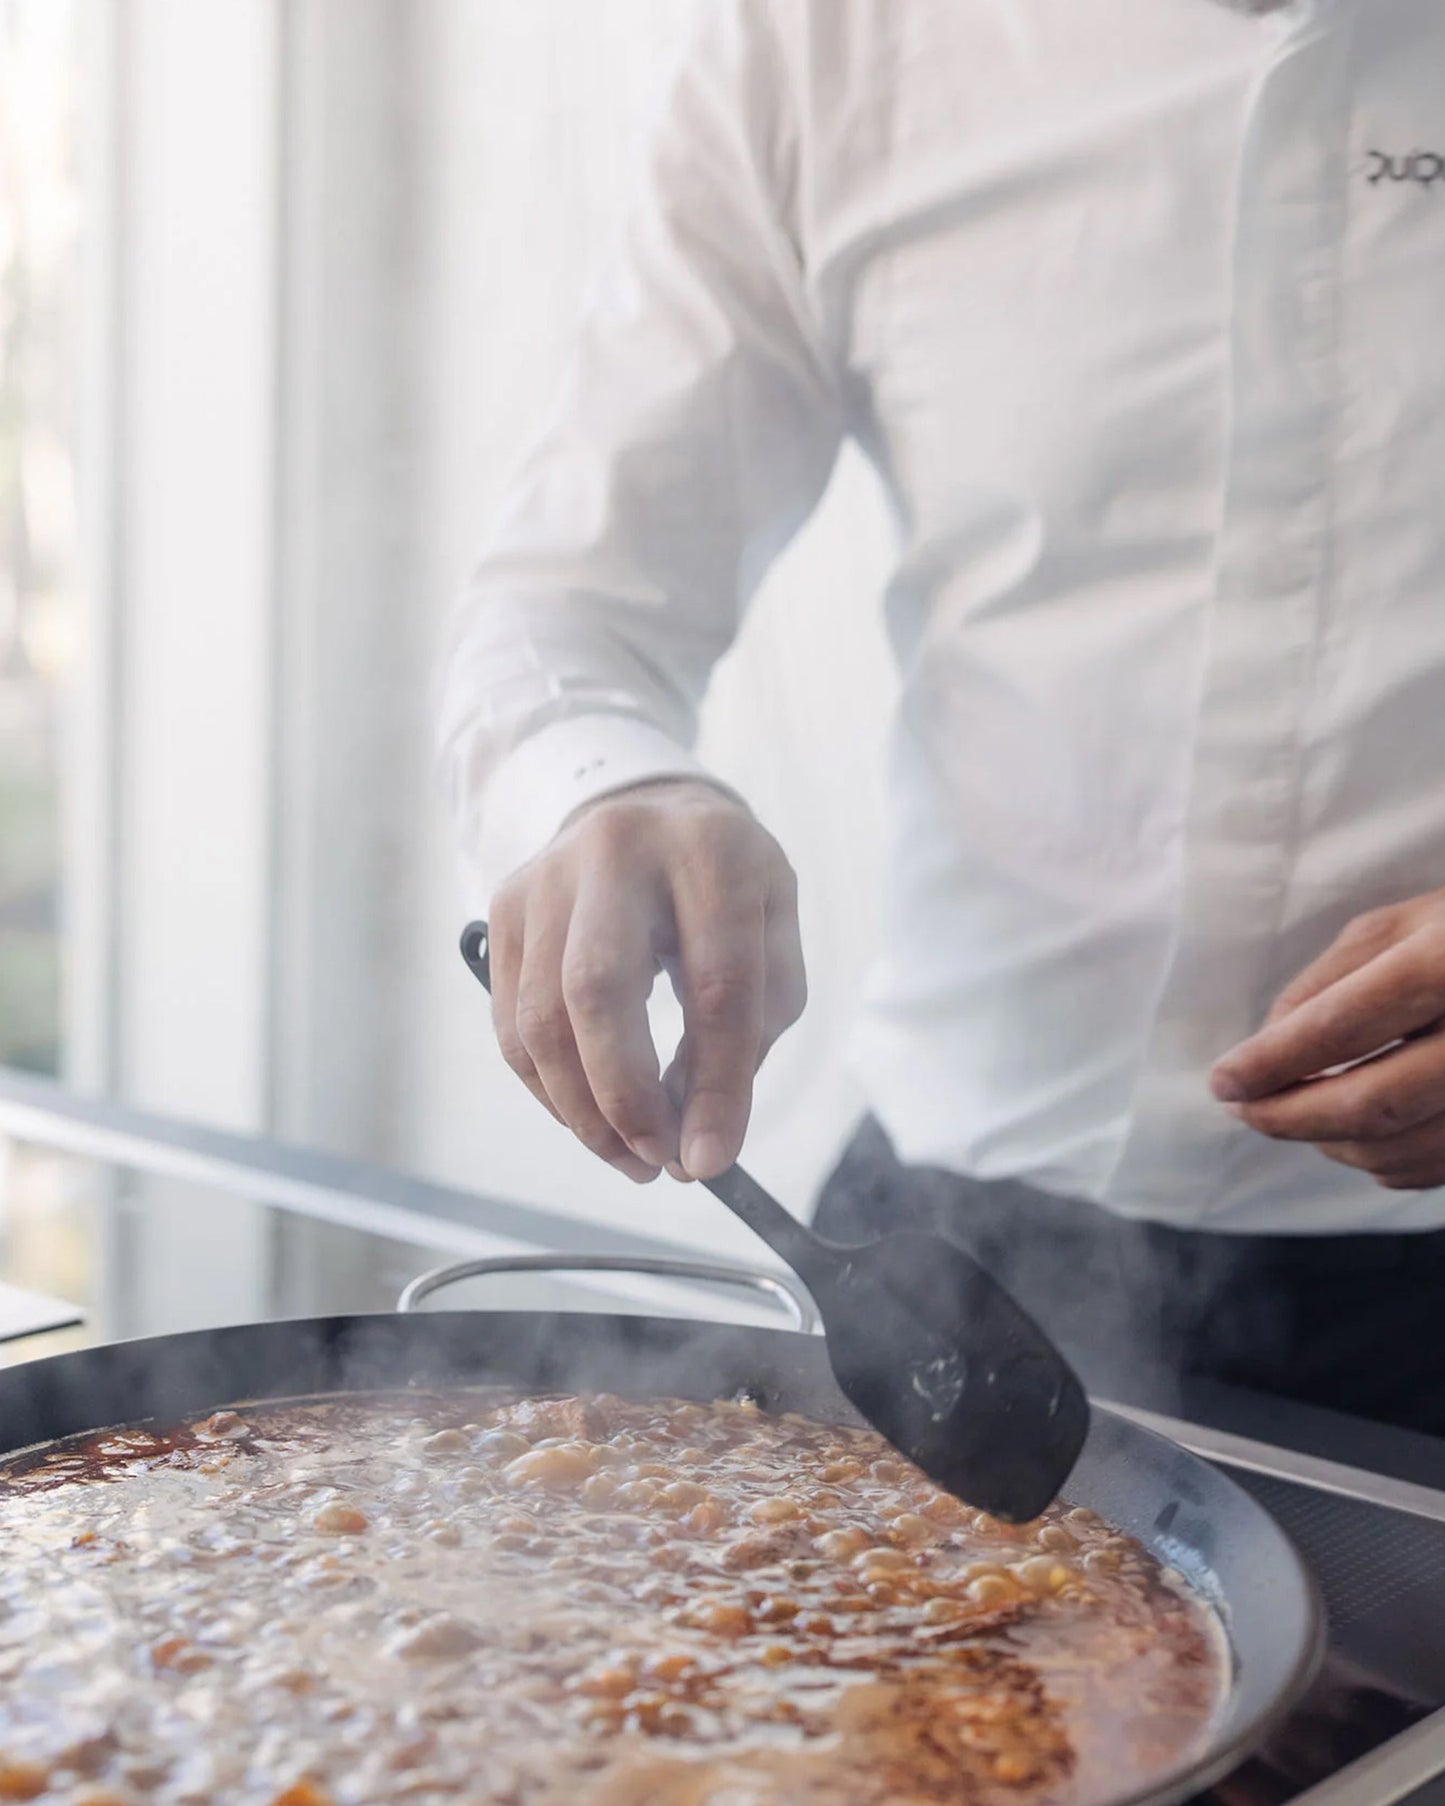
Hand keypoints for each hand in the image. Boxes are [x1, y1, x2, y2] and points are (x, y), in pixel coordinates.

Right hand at [486, 779, 804, 1184]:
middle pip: (597, 991)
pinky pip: (511, 1022)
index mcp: (710, 849)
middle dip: (625, 1097)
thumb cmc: (723, 887)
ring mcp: (547, 877)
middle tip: (657, 1160)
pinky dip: (548, 1088)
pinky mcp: (504, 906)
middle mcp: (618, 850)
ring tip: (627, 1154)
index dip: (717, 1085)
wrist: (651, 812)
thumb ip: (748, 1030)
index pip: (716, 984)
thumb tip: (693, 1130)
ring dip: (580, 1109)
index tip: (713, 1160)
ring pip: (540, 1017)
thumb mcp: (771, 936)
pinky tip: (588, 1116)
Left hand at [1211, 891, 1444, 1190]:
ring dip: (1331, 1143)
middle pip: (1372, 1103)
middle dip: (1290, 1117)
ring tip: (1294, 1117)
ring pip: (1404, 1149)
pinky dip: (1384, 1163)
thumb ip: (1326, 984)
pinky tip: (1354, 1136)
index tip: (1222, 1082)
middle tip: (1242, 1110)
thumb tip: (1264, 1051)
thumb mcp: (1401, 926)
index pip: (1341, 1027)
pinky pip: (1437, 1169)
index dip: (1271, 1064)